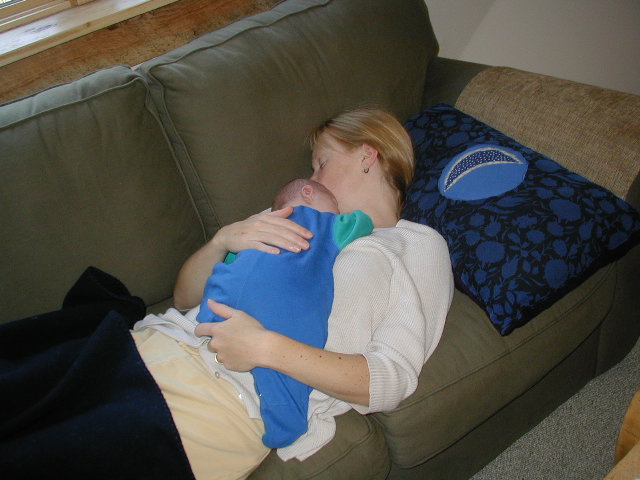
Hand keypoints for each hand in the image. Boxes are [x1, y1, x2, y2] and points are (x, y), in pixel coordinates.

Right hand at [173, 207, 312, 309]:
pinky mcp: (246, 243)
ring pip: (273, 238)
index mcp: (265, 218)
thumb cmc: (247, 228)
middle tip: (307, 245)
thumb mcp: (261, 219)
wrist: (227, 235)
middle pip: (281, 231)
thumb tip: (292, 209)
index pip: (285, 223)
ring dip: (286, 244)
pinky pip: (258, 246)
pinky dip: (268, 249)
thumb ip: (277, 215)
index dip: (298, 229)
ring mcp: (252, 233)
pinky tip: (277, 253)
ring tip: (297, 250)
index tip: (310, 235)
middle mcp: (260, 224)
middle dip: (295, 238)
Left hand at [195, 300, 271, 371]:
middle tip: (231, 339)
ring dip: (224, 352)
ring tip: (238, 348)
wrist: (264, 348)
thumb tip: (209, 302)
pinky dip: (232, 359)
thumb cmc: (252, 328)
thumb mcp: (238, 314)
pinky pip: (227, 362)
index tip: (203, 332)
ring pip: (218, 355)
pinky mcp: (229, 366)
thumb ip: (221, 309)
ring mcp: (222, 356)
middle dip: (217, 342)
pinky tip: (242, 355)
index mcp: (217, 330)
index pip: (199, 330)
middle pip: (210, 344)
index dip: (199, 330)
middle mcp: (216, 344)